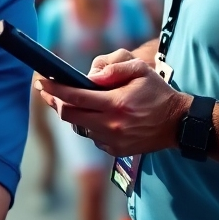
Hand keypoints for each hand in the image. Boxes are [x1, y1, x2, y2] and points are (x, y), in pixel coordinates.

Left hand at [35, 51, 191, 155]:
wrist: (177, 123)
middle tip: (47, 90)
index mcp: (116, 103)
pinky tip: (94, 114)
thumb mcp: (140, 69)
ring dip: (73, 113)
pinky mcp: (116, 151)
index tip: (41, 81)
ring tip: (68, 100)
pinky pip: (93, 137)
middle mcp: (112, 125)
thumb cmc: (157, 92)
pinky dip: (89, 125)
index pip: (76, 97)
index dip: (55, 89)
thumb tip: (90, 75)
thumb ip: (114, 68)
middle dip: (56, 102)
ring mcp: (113, 141)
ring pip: (80, 127)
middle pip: (70, 116)